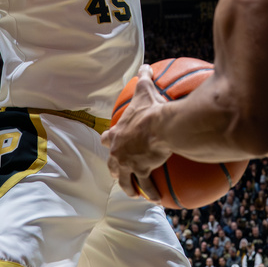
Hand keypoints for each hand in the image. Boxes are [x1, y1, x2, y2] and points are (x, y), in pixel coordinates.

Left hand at [101, 64, 172, 201]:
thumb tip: (146, 67)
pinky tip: (155, 199)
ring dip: (128, 186)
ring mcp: (128, 163)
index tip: (109, 143)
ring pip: (125, 179)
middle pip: (113, 163)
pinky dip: (150, 192)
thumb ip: (144, 78)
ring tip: (134, 193)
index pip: (108, 138)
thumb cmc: (150, 108)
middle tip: (118, 173)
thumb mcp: (145, 91)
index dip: (108, 140)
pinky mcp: (140, 171)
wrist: (159, 126)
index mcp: (118, 134)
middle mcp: (119, 150)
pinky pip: (145, 185)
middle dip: (115, 168)